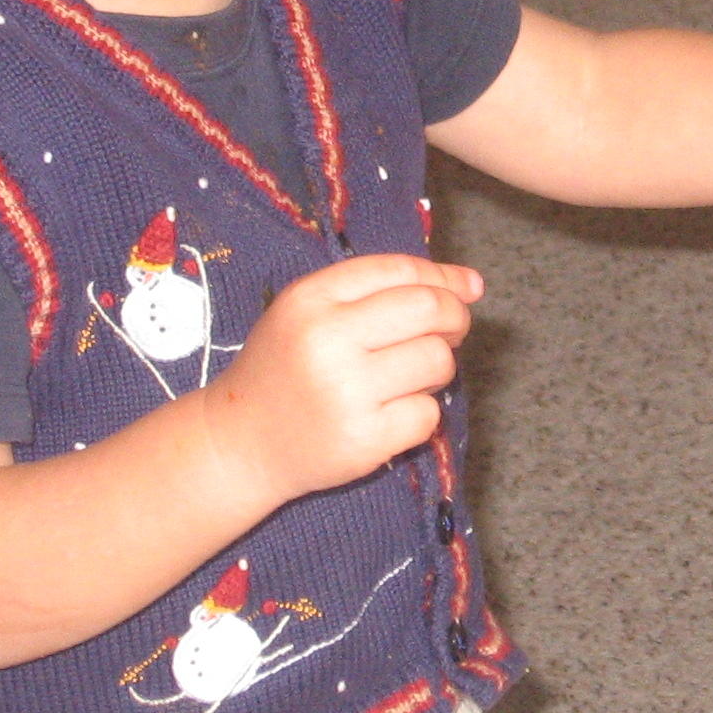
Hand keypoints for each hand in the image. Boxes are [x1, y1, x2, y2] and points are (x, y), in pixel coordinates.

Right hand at [200, 254, 480, 506]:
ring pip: (437, 360)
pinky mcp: (364, 440)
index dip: (444, 276)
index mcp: (310, 298)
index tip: (467, 289)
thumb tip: (472, 284)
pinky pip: (428, 414)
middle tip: (450, 332)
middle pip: (429, 309)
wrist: (240, 442)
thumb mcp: (309, 312)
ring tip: (410, 376)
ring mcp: (345, 392)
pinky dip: (421, 413)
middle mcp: (326, 339)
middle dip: (455, 317)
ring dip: (438, 367)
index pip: (399, 270)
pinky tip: (392, 413)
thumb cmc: (285, 369)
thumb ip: (379, 290)